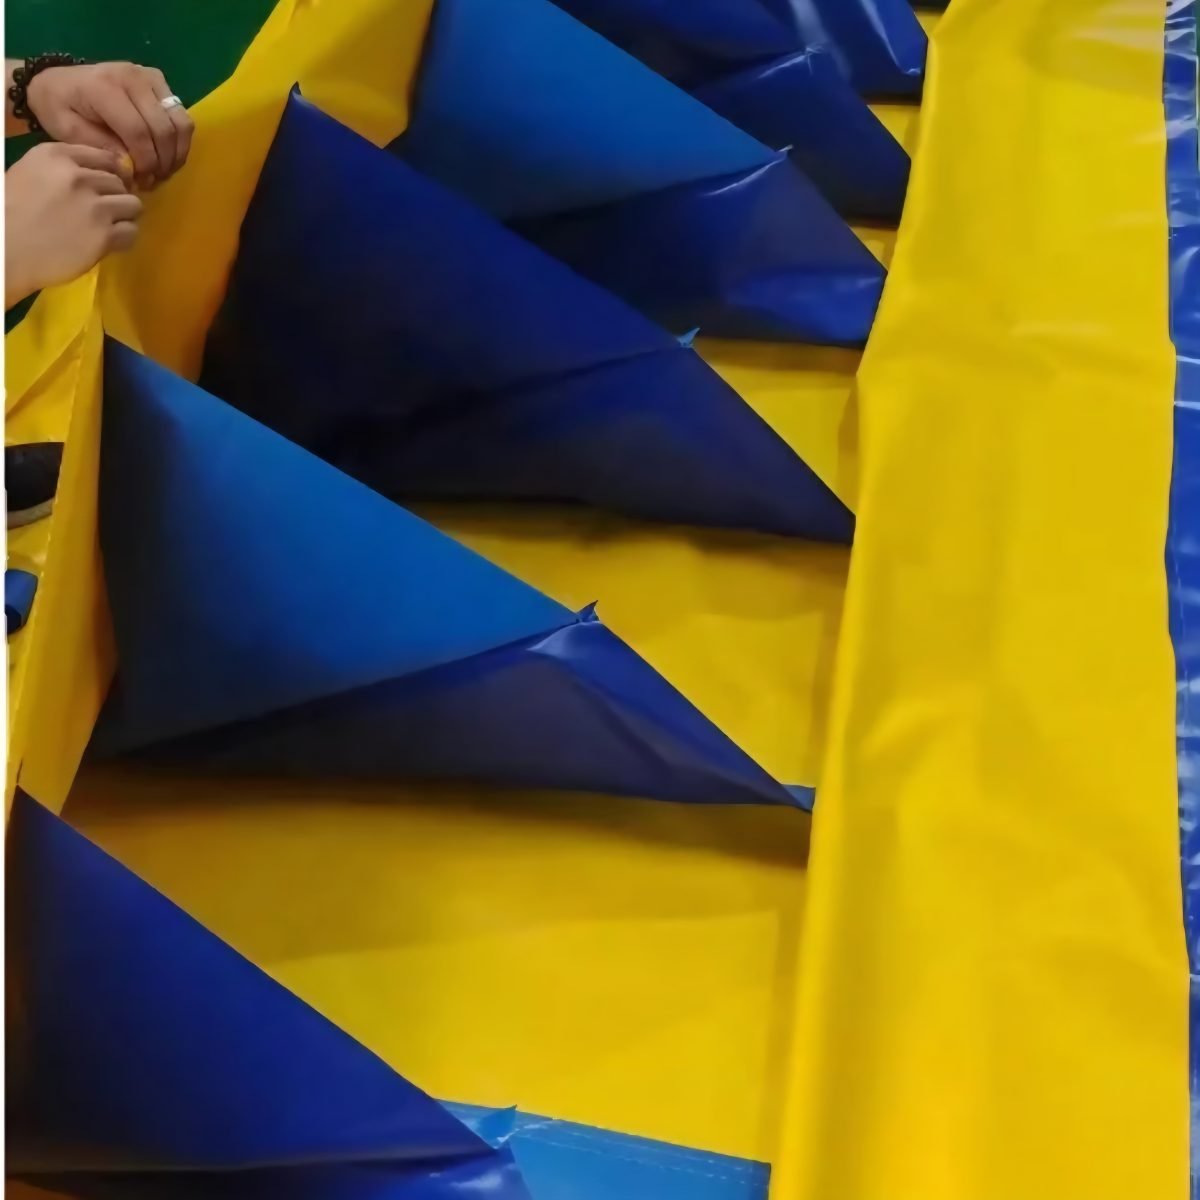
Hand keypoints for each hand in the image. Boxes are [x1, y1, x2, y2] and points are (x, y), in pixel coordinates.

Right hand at [5, 142, 140, 306]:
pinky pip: (132, 232)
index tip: (106, 187)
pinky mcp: (104, 236)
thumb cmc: (10, 212)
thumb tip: (101, 174)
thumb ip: (64, 168)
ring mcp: (94, 206)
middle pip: (119, 182)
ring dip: (124, 216)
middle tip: (103, 212)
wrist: (5, 248)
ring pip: (133, 205)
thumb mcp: (31, 172)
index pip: (105, 157)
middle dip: (115, 196)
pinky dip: (125, 237)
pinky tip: (110, 242)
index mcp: (57, 156)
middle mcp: (79, 176)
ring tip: (109, 226)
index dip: (111, 173)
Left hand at [25, 62, 192, 189]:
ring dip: (176, 154)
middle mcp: (133, 78)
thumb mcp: (67, 130)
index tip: (139, 181)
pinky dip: (179, 142)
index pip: (138, 132)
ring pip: (180, 124)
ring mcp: (150, 78)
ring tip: (162, 170)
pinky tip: (166, 156)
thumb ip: (100, 147)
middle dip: (162, 162)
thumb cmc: (59, 106)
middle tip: (151, 181)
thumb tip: (131, 168)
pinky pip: (182, 118)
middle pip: (164, 129)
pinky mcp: (160, 82)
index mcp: (105, 87)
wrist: (58, 79)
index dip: (145, 162)